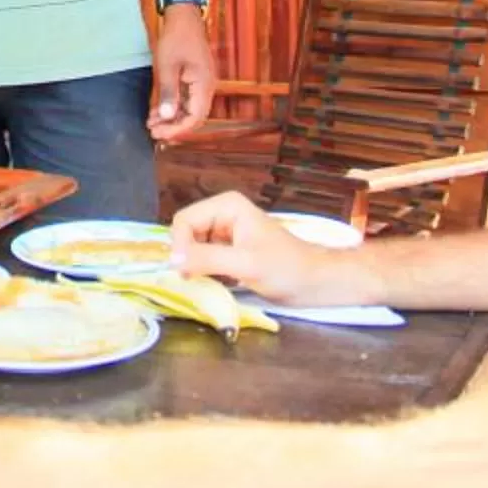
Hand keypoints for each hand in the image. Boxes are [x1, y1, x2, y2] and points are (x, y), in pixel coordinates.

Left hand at [146, 7, 216, 139]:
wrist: (184, 16)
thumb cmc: (175, 39)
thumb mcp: (167, 66)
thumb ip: (167, 92)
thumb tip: (166, 117)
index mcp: (204, 85)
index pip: (195, 118)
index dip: (177, 130)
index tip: (158, 134)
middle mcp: (207, 88)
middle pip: (194, 117)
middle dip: (173, 127)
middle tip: (152, 132)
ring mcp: (202, 83)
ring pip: (189, 110)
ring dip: (172, 118)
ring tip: (151, 123)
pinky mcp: (195, 79)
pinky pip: (187, 100)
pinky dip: (173, 107)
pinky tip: (157, 111)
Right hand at [169, 191, 354, 305]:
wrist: (316, 282)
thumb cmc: (286, 269)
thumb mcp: (245, 264)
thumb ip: (207, 259)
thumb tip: (171, 260)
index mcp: (226, 206)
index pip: (183, 221)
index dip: (180, 246)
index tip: (186, 273)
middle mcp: (222, 214)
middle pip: (185, 234)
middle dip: (188, 257)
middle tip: (200, 279)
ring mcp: (225, 232)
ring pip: (192, 248)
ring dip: (196, 267)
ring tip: (214, 281)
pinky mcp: (229, 250)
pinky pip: (203, 259)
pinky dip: (205, 272)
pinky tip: (221, 282)